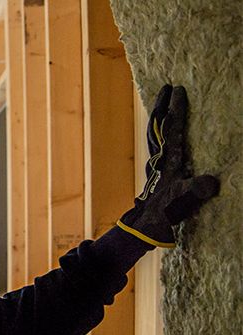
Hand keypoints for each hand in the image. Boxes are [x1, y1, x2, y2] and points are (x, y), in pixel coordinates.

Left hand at [117, 85, 218, 247]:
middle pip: (158, 125)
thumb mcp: (184, 202)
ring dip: (158, 114)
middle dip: (162, 104)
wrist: (146, 225)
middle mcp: (159, 157)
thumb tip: (211, 182)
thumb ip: (196, 191)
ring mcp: (156, 162)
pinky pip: (157, 141)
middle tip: (166, 85)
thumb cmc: (166, 213)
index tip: (178, 90)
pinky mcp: (156, 168)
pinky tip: (162, 128)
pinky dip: (159, 129)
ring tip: (162, 99)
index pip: (172, 129)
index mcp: (169, 159)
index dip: (176, 109)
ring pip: (155, 131)